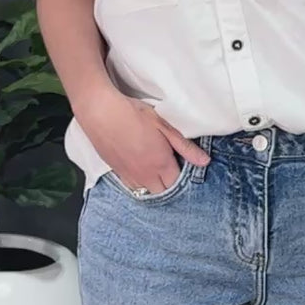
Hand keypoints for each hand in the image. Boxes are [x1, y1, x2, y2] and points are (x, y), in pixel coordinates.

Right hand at [80, 88, 209, 194]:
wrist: (100, 112)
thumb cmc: (132, 114)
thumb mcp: (163, 126)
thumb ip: (184, 147)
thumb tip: (204, 161)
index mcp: (161, 164)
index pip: (177, 183)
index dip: (183, 177)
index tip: (182, 165)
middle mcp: (145, 174)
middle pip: (163, 192)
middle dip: (169, 184)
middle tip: (171, 168)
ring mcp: (129, 175)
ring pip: (146, 191)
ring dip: (154, 186)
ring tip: (156, 170)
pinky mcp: (116, 172)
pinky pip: (131, 187)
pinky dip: (139, 183)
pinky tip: (140, 170)